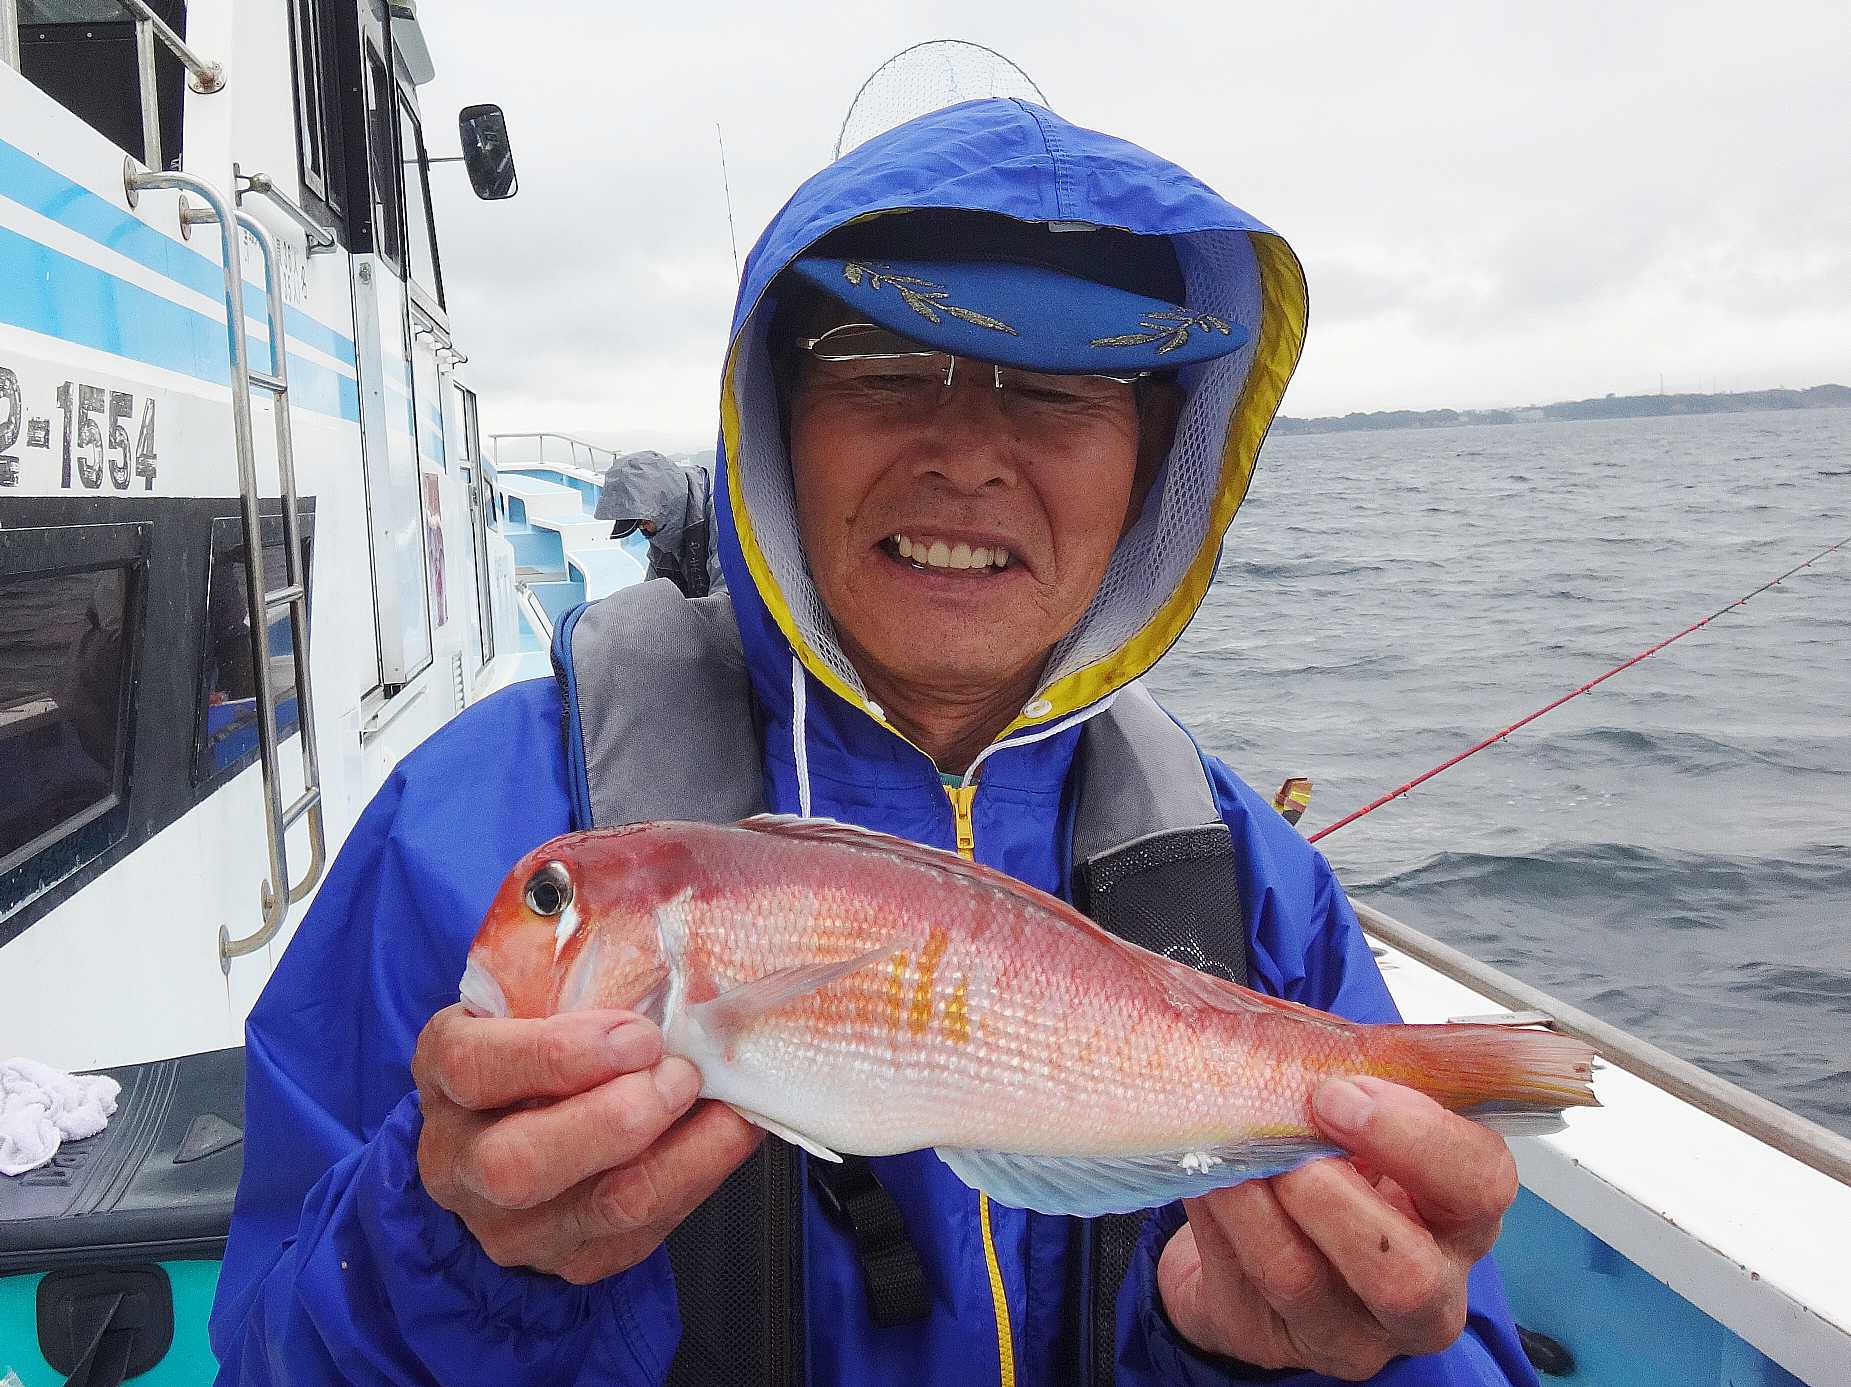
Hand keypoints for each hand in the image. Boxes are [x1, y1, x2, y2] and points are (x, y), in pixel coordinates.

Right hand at [411, 1004, 762, 1284]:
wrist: (513, 1126)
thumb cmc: (538, 1040)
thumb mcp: (532, 998)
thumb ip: (576, 979)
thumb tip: (674, 946)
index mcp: (443, 1072)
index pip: (472, 1067)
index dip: (558, 1054)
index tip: (637, 1034)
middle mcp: (458, 1160)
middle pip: (519, 1164)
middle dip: (618, 1118)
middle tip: (680, 1073)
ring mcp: (509, 1224)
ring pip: (597, 1209)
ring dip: (678, 1152)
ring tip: (718, 1101)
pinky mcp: (570, 1260)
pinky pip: (642, 1233)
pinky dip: (697, 1177)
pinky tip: (726, 1135)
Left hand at [1157, 1075, 1517, 1379]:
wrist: (1253, 1234)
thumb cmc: (1324, 1160)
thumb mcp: (1352, 1119)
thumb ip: (1346, 1085)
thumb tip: (1295, 1046)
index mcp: (1458, 1212)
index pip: (1480, 1181)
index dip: (1417, 1136)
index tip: (1343, 1091)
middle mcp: (1425, 1288)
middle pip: (1407, 1272)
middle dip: (1336, 1198)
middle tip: (1286, 1137)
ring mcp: (1352, 1329)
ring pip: (1307, 1281)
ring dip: (1257, 1201)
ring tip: (1232, 1152)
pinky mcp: (1280, 1340)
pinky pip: (1244, 1279)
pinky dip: (1221, 1216)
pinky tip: (1207, 1176)